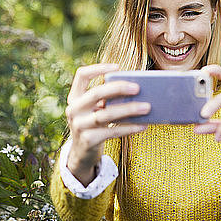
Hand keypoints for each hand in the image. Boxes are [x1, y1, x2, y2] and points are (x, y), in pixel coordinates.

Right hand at [65, 63, 149, 185]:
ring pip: (106, 114)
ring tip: (147, 107)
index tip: (117, 67)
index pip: (81, 75)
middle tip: (138, 88)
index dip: (98, 68)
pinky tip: (143, 125)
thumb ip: (107, 99)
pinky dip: (129, 128)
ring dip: (128, 109)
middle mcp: (73, 109)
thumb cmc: (95, 125)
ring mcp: (79, 125)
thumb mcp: (95, 110)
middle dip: (118, 88)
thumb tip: (138, 92)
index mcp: (75, 97)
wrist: (82, 153)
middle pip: (96, 93)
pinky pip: (112, 131)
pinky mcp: (88, 140)